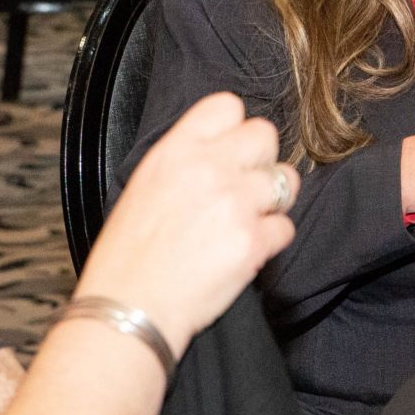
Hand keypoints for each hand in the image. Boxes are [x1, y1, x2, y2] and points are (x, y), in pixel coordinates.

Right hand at [78, 93, 294, 357]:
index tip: (230, 150)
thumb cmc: (128, 257)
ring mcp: (235, 204)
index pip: (227, 105)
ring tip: (248, 220)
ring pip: (286, 181)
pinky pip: (286, 227)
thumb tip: (218, 153)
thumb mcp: (142, 188)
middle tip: (245, 187)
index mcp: (175, 151)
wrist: (129, 309)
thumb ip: (183, 162)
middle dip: (261, 160)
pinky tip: (246, 250)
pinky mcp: (253, 242)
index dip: (234, 128)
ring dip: (273, 200)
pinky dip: (271, 241)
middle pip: (266, 135)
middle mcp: (209, 169)